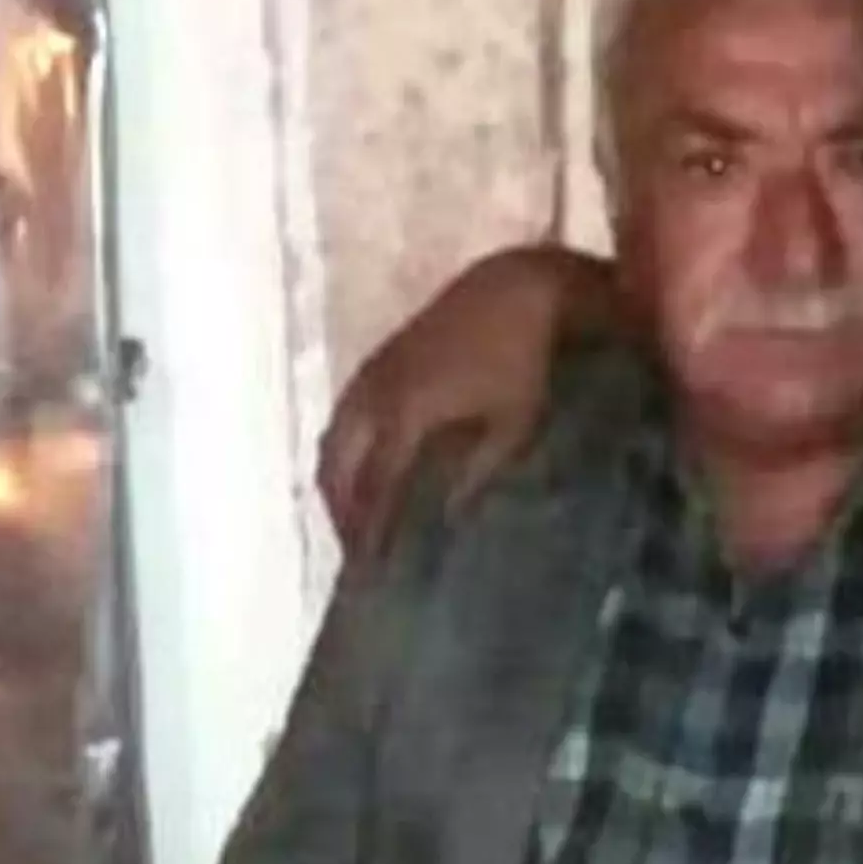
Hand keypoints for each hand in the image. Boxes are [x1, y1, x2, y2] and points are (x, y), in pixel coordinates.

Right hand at [318, 245, 602, 557]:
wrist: (523, 286)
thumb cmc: (528, 362)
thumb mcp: (514, 428)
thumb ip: (475, 477)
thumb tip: (445, 522)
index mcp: (405, 414)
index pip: (375, 491)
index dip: (372, 537)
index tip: (374, 577)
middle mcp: (375, 395)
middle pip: (336, 468)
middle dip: (343, 515)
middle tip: (360, 558)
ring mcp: (373, 373)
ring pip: (334, 441)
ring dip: (338, 485)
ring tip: (357, 523)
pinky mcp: (381, 359)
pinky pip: (346, 417)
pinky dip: (347, 452)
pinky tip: (367, 473)